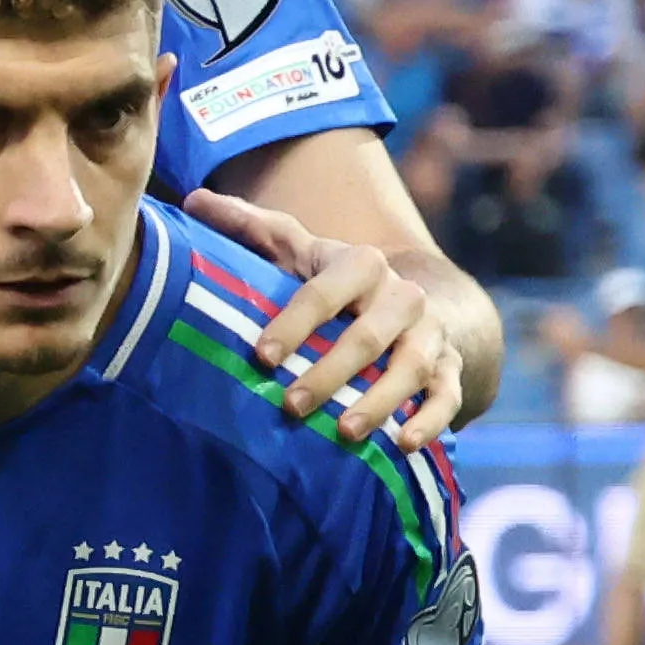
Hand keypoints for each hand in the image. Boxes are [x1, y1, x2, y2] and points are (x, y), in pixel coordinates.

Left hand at [189, 189, 459, 442]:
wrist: (411, 302)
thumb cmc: (334, 281)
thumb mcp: (296, 250)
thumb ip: (249, 228)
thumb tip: (193, 200)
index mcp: (361, 265)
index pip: (325, 291)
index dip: (295, 323)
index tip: (262, 356)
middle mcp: (402, 296)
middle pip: (370, 335)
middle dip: (332, 372)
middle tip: (291, 406)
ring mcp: (431, 333)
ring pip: (413, 366)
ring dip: (381, 401)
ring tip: (345, 432)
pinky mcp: (451, 367)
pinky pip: (448, 395)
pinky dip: (431, 420)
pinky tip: (404, 445)